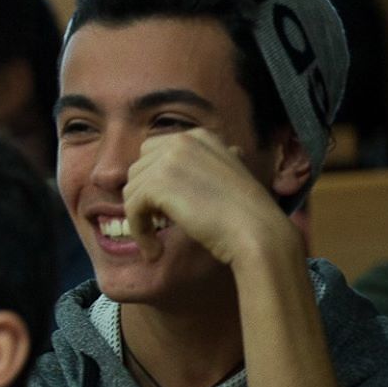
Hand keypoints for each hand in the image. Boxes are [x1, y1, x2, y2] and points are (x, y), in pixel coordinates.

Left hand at [122, 128, 299, 267]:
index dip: (153, 181)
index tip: (163, 207)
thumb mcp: (225, 176)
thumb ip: (200, 168)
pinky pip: (131, 209)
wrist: (256, 230)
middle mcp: (181, 141)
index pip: (154, 152)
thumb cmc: (245, 212)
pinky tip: (154, 250)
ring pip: (131, 191)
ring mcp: (168, 160)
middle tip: (159, 223)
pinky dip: (139, 232)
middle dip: (143, 197)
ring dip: (140, 218)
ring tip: (157, 240)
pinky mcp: (157, 184)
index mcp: (199, 136)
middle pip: (138, 169)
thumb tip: (174, 177)